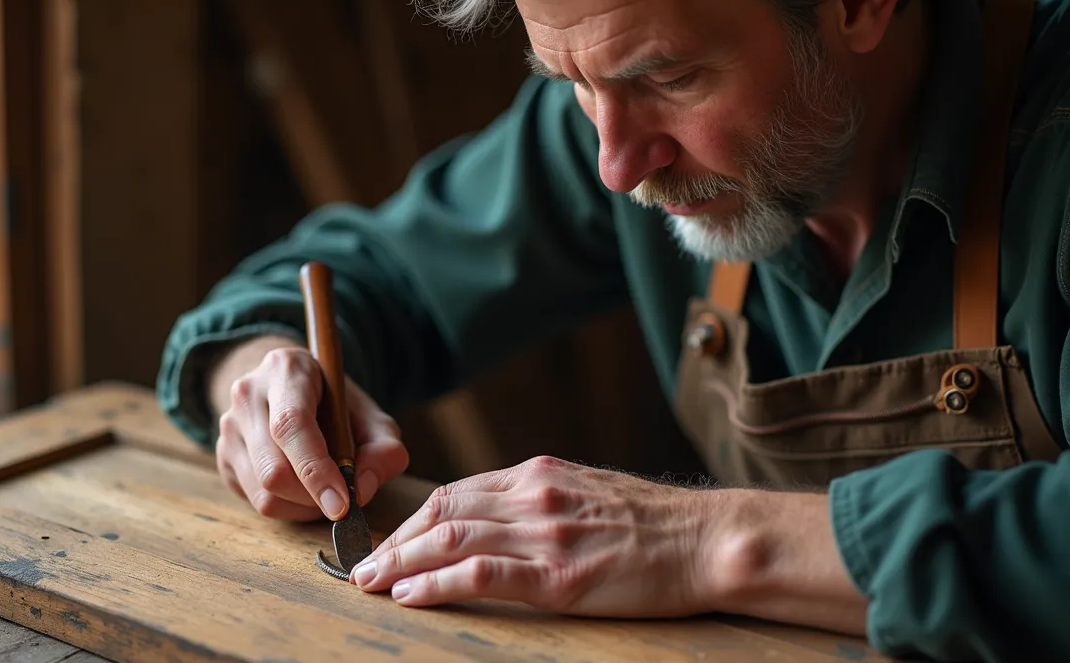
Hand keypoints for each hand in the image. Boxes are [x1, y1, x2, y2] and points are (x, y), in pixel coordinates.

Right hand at [214, 342, 408, 521]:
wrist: (290, 389)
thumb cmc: (336, 405)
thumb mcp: (372, 417)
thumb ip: (383, 449)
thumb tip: (362, 489)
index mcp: (286, 369)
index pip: (291, 425)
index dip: (316, 470)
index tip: (342, 504)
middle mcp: (247, 394)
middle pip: (274, 469)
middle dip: (314, 497)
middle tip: (342, 498)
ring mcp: (228, 426)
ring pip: (263, 492)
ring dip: (303, 507)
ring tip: (324, 490)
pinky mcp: (223, 456)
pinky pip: (254, 500)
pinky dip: (288, 508)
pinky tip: (303, 489)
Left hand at [347, 455, 718, 617]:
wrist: (707, 539)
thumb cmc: (654, 523)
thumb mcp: (587, 492)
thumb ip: (540, 500)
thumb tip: (496, 517)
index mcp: (538, 474)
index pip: (456, 492)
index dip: (414, 519)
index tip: (390, 541)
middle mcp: (533, 496)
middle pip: (443, 513)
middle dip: (396, 542)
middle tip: (363, 568)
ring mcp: (545, 534)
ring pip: (452, 539)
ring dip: (403, 562)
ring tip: (372, 583)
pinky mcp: (559, 574)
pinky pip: (483, 574)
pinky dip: (439, 583)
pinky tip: (412, 595)